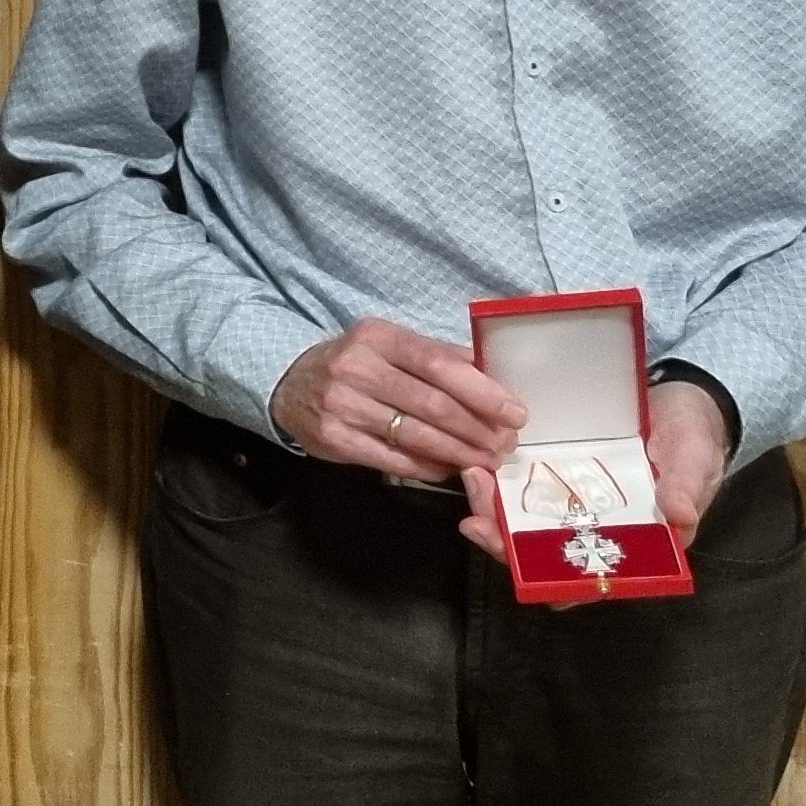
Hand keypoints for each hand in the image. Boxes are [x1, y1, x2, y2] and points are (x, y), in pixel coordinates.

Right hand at [268, 319, 524, 482]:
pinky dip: (428, 467)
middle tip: (506, 444)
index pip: (439, 364)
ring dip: (460, 452)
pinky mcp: (334, 440)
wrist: (290, 383)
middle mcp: (357, 368)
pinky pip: (393, 459)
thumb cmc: (355, 364)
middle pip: (432, 404)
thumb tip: (493, 376)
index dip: (482, 391)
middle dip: (477, 429)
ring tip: (487, 460)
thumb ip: (438, 357)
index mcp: (378, 337)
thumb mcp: (390, 346)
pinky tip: (449, 468)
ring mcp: (342, 405)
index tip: (515, 412)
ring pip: (416, 436)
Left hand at [453, 377, 729, 575]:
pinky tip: (478, 467)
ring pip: (525, 522)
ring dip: (493, 511)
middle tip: (477, 521)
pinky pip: (523, 486)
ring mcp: (572, 502)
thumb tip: (681, 516)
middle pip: (543, 554)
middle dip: (506, 544)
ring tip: (473, 482)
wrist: (680, 398)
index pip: (590, 577)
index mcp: (634, 543)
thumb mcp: (697, 461)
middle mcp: (595, 529)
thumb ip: (688, 488)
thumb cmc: (694, 439)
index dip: (554, 583)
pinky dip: (499, 482)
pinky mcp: (557, 472)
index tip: (523, 570)